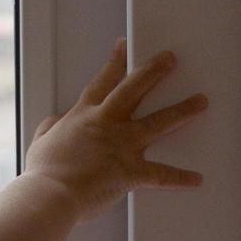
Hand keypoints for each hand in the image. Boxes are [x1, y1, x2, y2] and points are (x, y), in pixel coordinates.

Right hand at [24, 36, 207, 223]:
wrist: (50, 194)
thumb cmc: (44, 173)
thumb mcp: (40, 143)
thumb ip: (49, 129)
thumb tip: (53, 122)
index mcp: (83, 116)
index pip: (102, 82)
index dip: (115, 62)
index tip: (125, 46)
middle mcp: (106, 124)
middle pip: (134, 89)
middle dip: (154, 71)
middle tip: (171, 59)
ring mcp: (121, 145)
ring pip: (158, 122)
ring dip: (182, 111)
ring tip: (200, 101)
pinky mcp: (131, 171)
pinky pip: (161, 174)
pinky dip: (180, 178)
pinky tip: (196, 178)